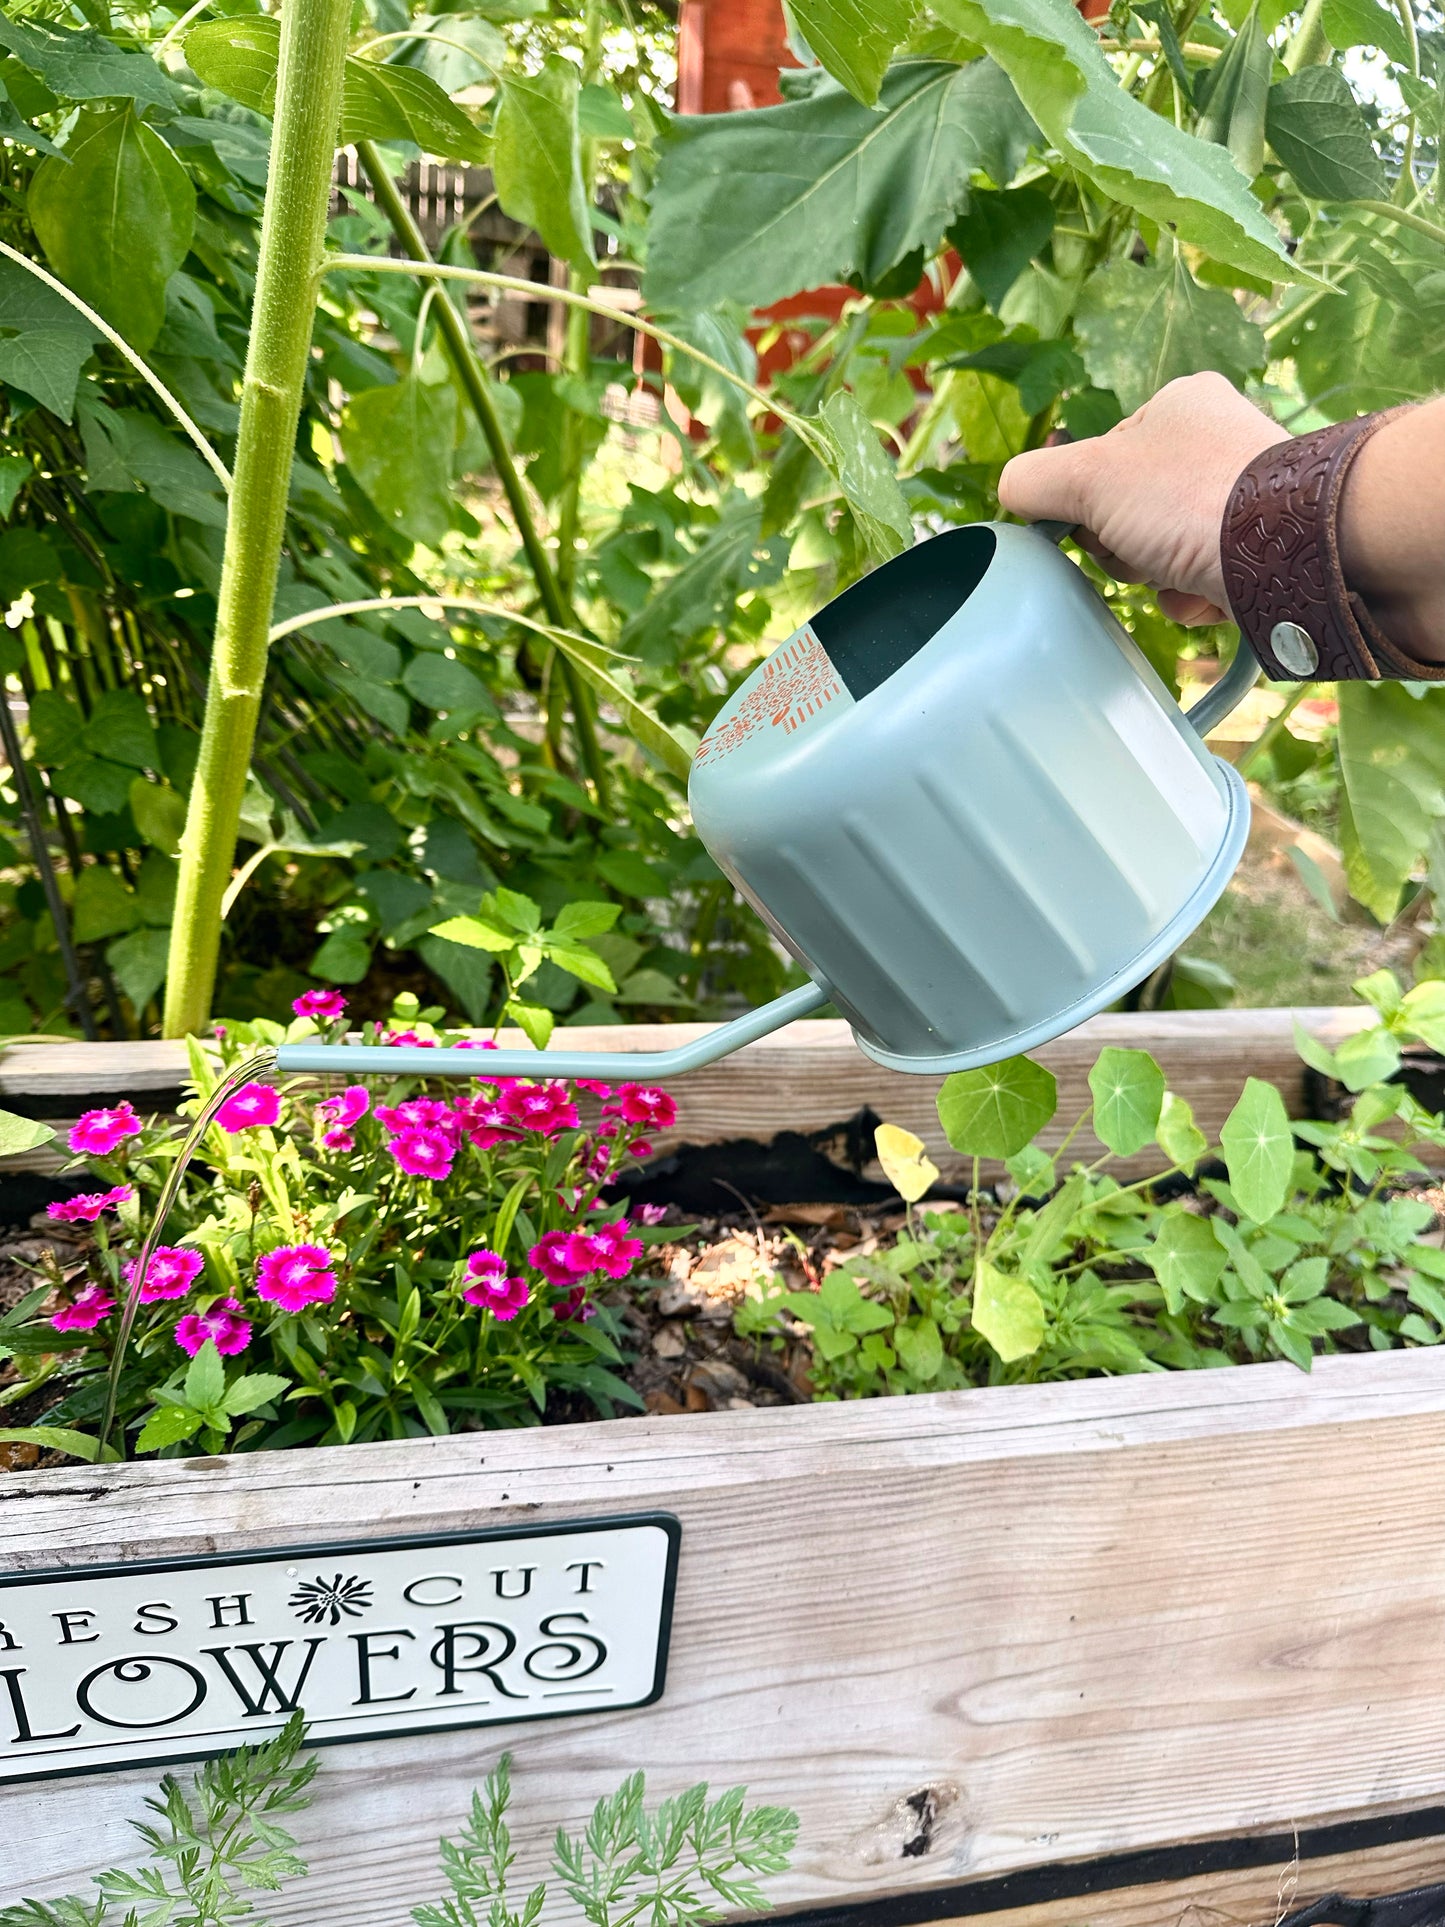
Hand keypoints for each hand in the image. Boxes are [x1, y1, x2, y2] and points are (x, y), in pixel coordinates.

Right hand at [997, 374, 1287, 625]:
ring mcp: (1246, 494)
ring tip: (1180, 576)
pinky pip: (1204, 578)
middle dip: (1126, 547)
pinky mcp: (1267, 544)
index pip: (1100, 461)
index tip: (1096, 525)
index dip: (1086, 503)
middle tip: (1140, 554)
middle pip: (1128, 511)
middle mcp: (1215, 440)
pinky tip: (1209, 595)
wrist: (1292, 550)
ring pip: (1163, 550)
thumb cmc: (1186, 498)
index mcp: (1176, 405)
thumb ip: (1032, 481)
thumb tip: (1011, 493)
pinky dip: (1196, 595)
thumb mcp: (1086, 478)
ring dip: (1158, 577)